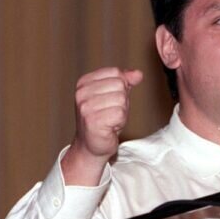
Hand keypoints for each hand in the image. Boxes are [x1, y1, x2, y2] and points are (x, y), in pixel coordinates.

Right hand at [61, 67, 143, 185]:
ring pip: (121, 99)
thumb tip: (138, 73)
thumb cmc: (103, 119)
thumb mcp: (114, 95)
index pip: (115, 73)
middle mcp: (82, 93)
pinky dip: (120, 122)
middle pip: (120, 85)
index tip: (110, 101)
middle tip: (111, 113)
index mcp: (84, 82)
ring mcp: (85, 107)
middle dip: (122, 101)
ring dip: (121, 112)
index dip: (121, 88)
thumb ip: (125, 81)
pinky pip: (120, 114)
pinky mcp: (92, 121)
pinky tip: (110, 127)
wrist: (92, 145)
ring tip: (110, 120)